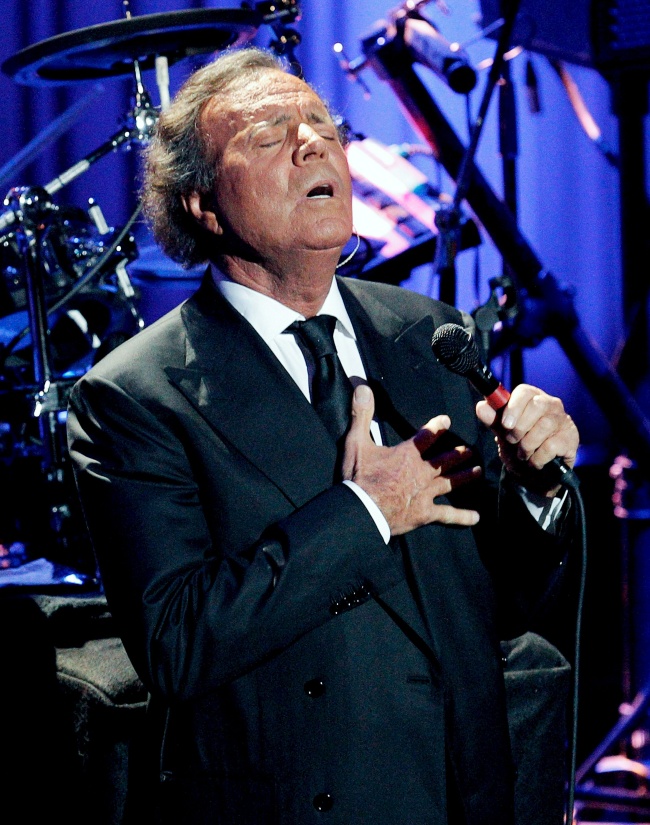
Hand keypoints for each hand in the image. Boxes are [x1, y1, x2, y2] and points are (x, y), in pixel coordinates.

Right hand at [342, 384, 481, 535]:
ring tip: (478, 471)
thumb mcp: (356, 441)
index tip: (446, 420)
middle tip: (470, 450)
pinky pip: (447, 515)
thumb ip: (362, 414)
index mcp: (408, 453)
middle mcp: (422, 471)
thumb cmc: (358, 477)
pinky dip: (462, 517)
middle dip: (458, 453)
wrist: (361, 510)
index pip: (427, 435)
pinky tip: (476, 517)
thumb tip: (362, 386)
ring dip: (465, 476)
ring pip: (450, 482)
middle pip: (445, 460)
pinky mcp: (425, 513)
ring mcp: (426, 493)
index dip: (437, 426)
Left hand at [475, 383, 578, 495]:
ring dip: (527, 445)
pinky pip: (552, 445)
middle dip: (520, 427)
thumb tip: (481, 406)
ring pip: (544, 426)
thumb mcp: (503, 434)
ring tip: (523, 454)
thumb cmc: (520, 446)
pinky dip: (538, 457)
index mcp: (532, 399)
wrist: (535, 474)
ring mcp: (563, 421)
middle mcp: (551, 405)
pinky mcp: (571, 438)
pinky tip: (535, 461)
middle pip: (537, 406)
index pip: (525, 391)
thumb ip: (493, 420)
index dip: (513, 407)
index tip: (505, 424)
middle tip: (513, 441)